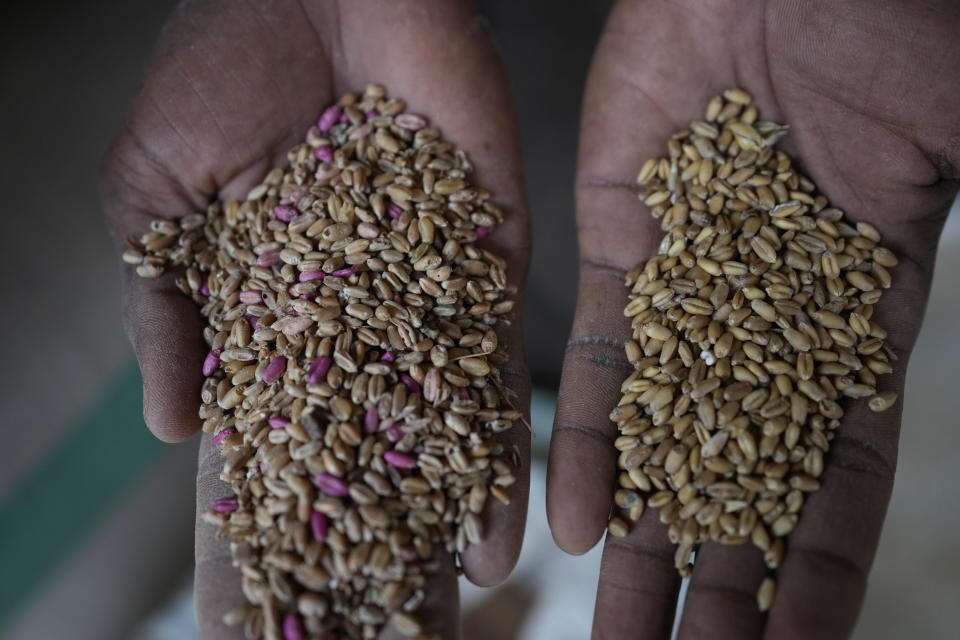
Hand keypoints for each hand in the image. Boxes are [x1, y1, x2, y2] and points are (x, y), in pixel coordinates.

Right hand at [101, 1, 530, 636]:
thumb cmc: (218, 63)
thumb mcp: (155, 193)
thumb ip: (164, 306)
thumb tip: (173, 428)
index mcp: (275, 299)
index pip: (277, 423)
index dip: (278, 502)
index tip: (284, 583)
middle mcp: (356, 305)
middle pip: (367, 437)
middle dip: (380, 522)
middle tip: (393, 615)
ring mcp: (425, 284)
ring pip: (439, 415)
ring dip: (449, 504)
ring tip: (463, 593)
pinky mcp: (485, 253)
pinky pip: (494, 354)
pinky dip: (497, 434)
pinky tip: (503, 518)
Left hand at [549, 0, 959, 637]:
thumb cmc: (898, 41)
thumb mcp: (952, 168)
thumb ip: (935, 281)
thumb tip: (940, 347)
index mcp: (854, 329)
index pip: (835, 484)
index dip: (811, 576)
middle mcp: (759, 329)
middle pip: (734, 488)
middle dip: (712, 590)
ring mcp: (684, 291)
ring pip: (657, 444)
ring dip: (641, 546)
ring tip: (616, 637)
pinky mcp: (617, 244)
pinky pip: (600, 362)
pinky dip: (588, 445)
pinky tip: (576, 530)